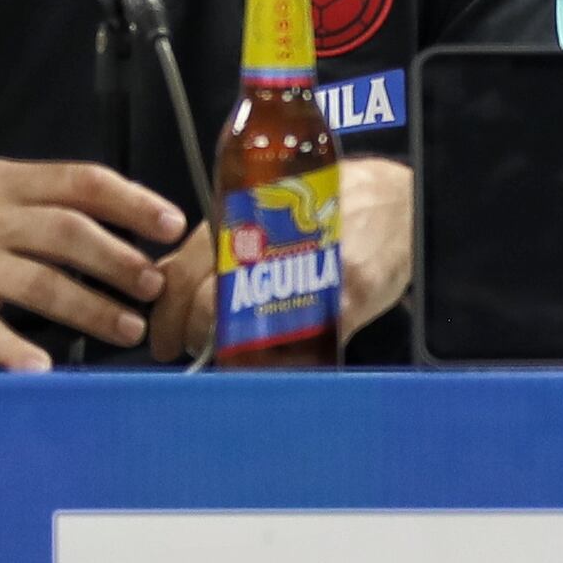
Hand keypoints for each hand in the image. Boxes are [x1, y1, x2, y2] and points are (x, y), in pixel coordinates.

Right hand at [0, 159, 185, 369]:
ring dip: (91, 309)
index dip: (131, 202)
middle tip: (155, 287)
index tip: (172, 224)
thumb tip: (127, 226)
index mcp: (7, 182)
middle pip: (68, 235)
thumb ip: (49, 202)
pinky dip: (13, 349)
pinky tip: (43, 367)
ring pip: (40, 284)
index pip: (80, 182)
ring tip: (129, 330)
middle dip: (119, 261)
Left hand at [140, 159, 413, 358]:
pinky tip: (280, 364)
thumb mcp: (269, 207)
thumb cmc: (328, 204)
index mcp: (243, 214)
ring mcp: (309, 271)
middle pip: (210, 307)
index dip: (168, 316)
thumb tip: (167, 281)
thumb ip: (223, 241)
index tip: (162, 342)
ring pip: (250, 331)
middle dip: (198, 338)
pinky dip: (285, 361)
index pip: (183, 271)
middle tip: (200, 351)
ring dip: (236, 354)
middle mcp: (271, 241)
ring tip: (238, 358)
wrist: (400, 198)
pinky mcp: (346, 297)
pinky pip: (303, 344)